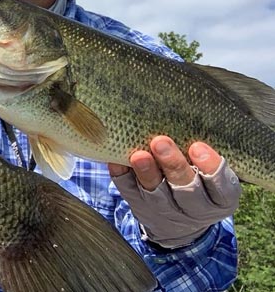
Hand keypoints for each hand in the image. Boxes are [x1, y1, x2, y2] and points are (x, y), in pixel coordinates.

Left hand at [109, 136, 240, 248]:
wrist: (179, 220)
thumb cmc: (200, 181)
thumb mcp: (211, 173)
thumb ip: (203, 153)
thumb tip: (184, 117)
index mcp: (220, 199)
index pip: (222, 186)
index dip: (211, 167)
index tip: (197, 146)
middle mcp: (197, 209)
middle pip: (187, 190)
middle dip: (173, 165)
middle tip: (160, 142)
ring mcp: (168, 213)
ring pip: (157, 195)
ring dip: (147, 173)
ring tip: (138, 155)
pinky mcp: (142, 209)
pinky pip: (130, 193)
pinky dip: (123, 176)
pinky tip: (116, 160)